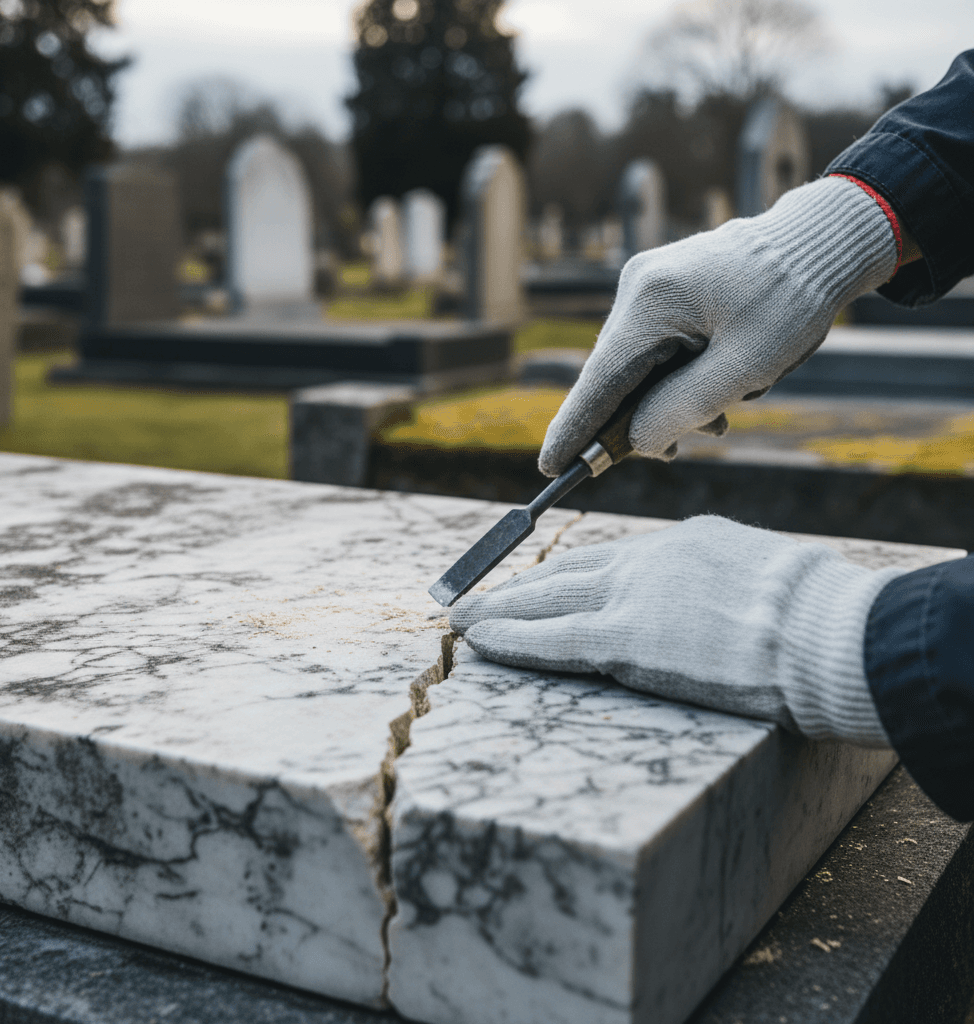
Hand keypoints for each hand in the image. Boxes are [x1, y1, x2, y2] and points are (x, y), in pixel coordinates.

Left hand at [450, 516, 904, 745]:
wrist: (828, 630)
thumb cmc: (818, 612)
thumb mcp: (764, 574)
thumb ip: (720, 582)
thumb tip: (712, 603)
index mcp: (682, 543)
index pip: (606, 559)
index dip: (564, 574)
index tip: (539, 584)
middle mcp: (648, 562)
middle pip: (567, 572)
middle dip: (519, 587)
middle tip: (479, 594)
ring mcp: (633, 598)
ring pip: (548, 600)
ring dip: (500, 609)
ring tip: (464, 616)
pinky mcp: (626, 641)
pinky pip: (553, 639)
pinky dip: (510, 638)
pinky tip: (478, 640)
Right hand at [539, 177, 897, 473]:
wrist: (823, 241)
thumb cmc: (793, 298)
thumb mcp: (747, 366)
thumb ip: (685, 407)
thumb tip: (634, 441)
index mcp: (652, 303)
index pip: (600, 381)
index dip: (575, 430)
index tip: (551, 467)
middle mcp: (638, 290)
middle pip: (617, 378)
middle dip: (638, 421)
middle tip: (673, 454)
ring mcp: (649, 287)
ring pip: (639, 368)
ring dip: (669, 400)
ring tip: (720, 418)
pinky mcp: (665, 292)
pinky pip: (657, 350)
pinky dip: (678, 378)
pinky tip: (717, 392)